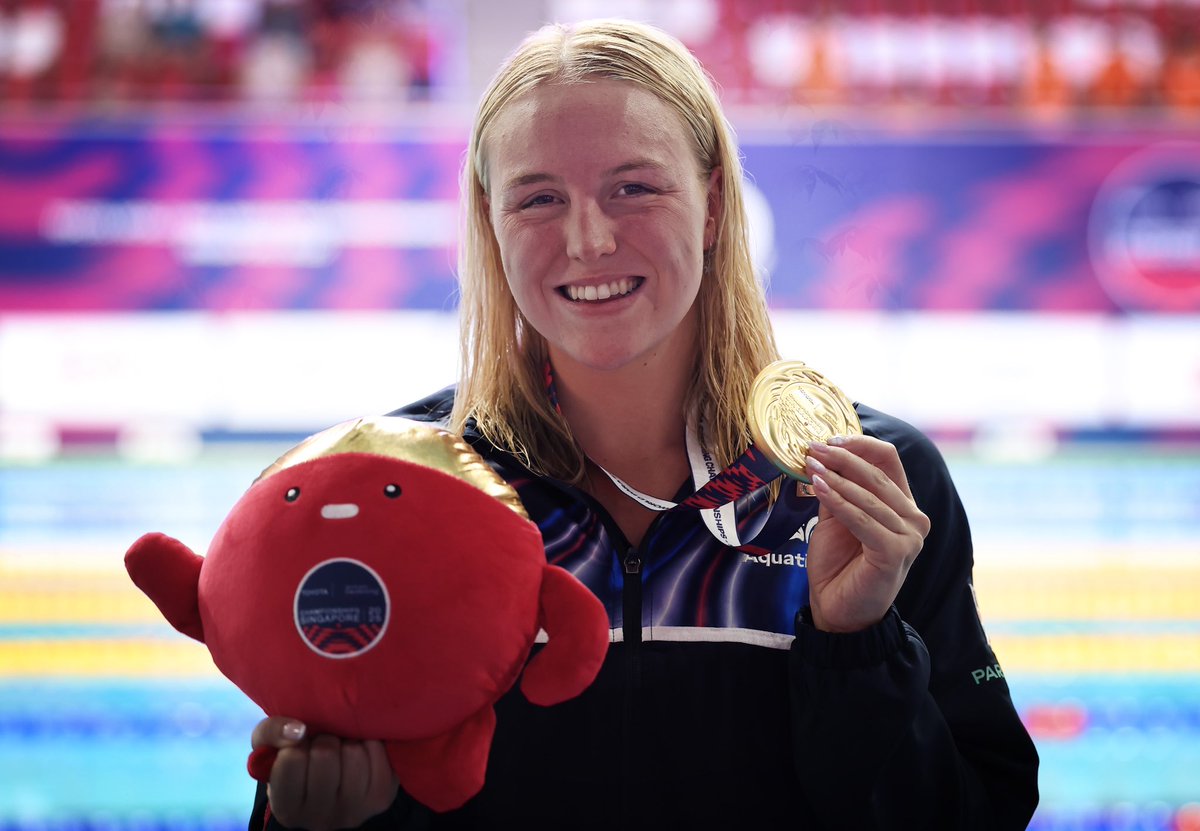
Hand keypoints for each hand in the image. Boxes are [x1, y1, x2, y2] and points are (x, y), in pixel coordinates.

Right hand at [251, 716, 398, 830]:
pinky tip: (362, 751)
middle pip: (326, 755)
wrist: (334, 781)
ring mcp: (354, 811)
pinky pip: (378, 754)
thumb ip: (271, 732)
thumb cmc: (298, 760)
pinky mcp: (381, 798)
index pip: (292, 759)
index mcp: (288, 809)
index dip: (297, 744)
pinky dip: (370, 744)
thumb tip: (298, 729)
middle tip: (324, 746)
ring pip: (354, 753)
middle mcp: (320, 818)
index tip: (301, 748)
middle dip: (325, 740)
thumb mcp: (271, 746)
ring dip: (348, 741)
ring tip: (342, 749)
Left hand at [802, 435, 930, 632]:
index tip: (829, 440)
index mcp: (902, 506)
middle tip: (812, 448)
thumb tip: (821, 456)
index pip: (888, 460)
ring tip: (809, 465)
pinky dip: (838, 501)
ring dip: (835, 477)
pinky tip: (818, 487)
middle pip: (878, 473)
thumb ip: (835, 490)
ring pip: (868, 495)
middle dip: (841, 457)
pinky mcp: (896, 552)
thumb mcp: (835, 519)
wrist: (838, 612)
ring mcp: (909, 537)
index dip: (860, 445)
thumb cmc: (838, 566)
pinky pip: (862, 518)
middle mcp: (913, 519)